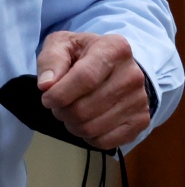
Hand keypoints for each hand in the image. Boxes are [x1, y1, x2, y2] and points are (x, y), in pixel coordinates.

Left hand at [37, 31, 150, 149]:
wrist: (116, 64)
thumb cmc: (84, 53)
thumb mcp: (63, 44)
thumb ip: (51, 59)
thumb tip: (46, 85)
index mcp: (113, 48)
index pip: (85, 78)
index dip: (60, 93)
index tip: (47, 99)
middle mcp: (131, 74)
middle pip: (86, 107)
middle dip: (63, 111)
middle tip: (57, 106)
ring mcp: (139, 100)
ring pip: (93, 127)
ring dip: (72, 125)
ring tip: (69, 112)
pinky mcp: (141, 121)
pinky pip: (106, 142)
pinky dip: (88, 137)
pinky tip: (85, 122)